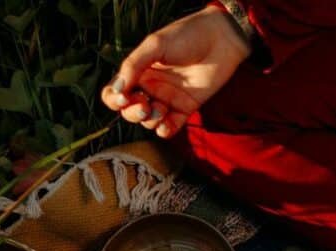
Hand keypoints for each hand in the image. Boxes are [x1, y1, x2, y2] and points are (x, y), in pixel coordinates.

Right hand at [100, 4, 250, 138]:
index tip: (123, 97)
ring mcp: (168, 99)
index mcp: (138, 71)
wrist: (220, 40)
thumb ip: (134, 65)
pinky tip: (165, 126)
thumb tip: (118, 89)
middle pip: (130, 111)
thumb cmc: (187, 36)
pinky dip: (165, 130)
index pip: (116, 92)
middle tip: (144, 105)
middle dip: (133, 113)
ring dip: (150, 120)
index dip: (114, 99)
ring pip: (149, 121)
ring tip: (159, 109)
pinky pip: (170, 127)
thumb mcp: (155, 45)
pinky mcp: (186, 108)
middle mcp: (150, 87)